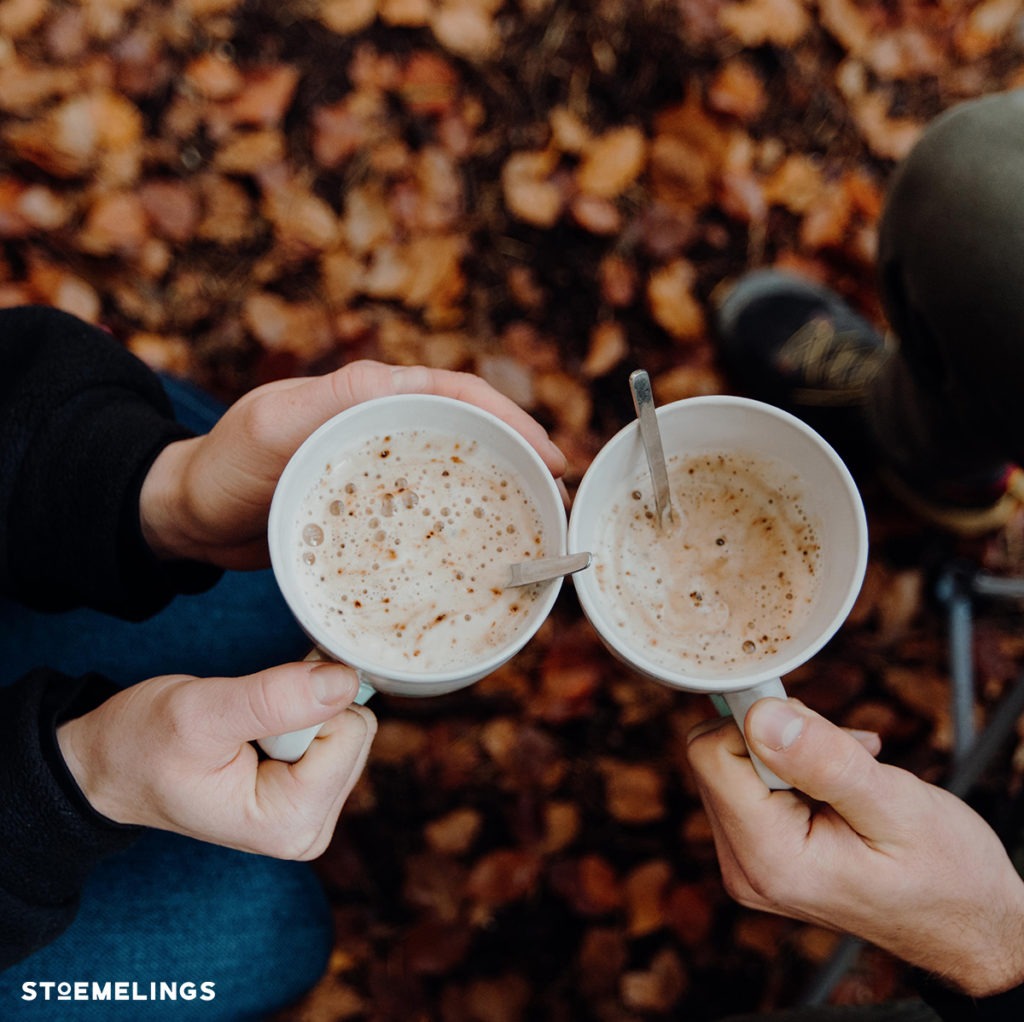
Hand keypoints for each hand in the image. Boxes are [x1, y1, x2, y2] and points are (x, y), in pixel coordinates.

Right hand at [57, 661, 375, 859]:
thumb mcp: (202, 713)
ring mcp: (313, 813)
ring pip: (347, 727)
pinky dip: (300, 715)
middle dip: (303, 709)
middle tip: (245, 721)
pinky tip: (260, 731)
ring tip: (246, 729)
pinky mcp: (311, 793)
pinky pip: (335, 731)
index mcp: (290, 824)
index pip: (349, 732)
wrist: (114, 764)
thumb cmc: (145, 744)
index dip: (301, 704)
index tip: (250, 715)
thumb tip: (345, 681)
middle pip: (355, 731)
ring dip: (298, 711)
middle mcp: (310, 829)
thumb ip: (275, 699)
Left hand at [140, 360, 567, 568]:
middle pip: (469, 429)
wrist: (187, 518)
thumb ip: (328, 402)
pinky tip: (478, 549)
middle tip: (559, 495)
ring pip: (454, 469)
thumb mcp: (270, 427)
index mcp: (366, 395)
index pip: (455, 392)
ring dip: (499, 489)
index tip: (550, 457)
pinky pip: (426, 507)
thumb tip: (394, 382)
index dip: (509, 419)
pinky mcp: (369, 505)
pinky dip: (460, 523)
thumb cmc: (222, 468)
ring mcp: (377, 466)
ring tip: (536, 521)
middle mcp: (380, 425)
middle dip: (520, 455)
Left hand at [686, 697, 1023, 996]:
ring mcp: (749, 862)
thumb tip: (759, 716)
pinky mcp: (761, 852)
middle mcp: (745, 866)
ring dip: (795, 750)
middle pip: (719, 756)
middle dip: (781, 736)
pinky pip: (754, 783)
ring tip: (854, 768)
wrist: (968, 925)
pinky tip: (844, 779)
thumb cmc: (947, 876)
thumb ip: (824, 761)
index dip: (759, 723)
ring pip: (737, 764)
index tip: (816, 727)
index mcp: (768, 859)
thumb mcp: (895, 807)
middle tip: (846, 752)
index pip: (711, 754)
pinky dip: (797, 767)